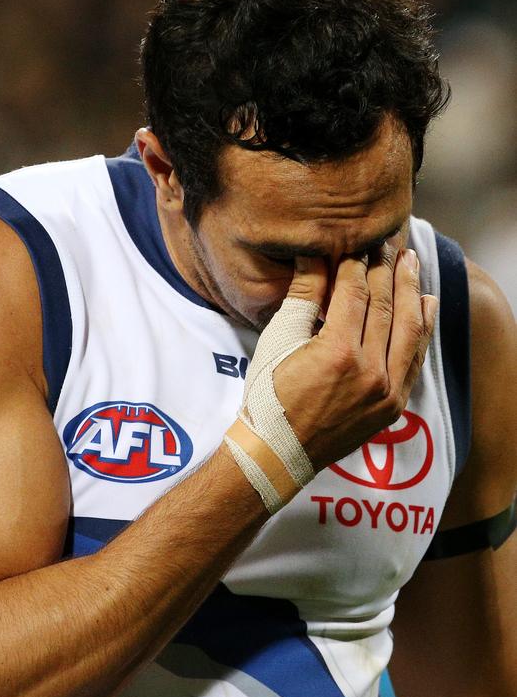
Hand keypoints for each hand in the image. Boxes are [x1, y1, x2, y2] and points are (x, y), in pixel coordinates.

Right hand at [273, 243, 436, 473]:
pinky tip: (425, 304)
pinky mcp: (394, 405)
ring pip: (409, 329)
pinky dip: (423, 329)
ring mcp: (387, 392)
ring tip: (411, 262)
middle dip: (386, 271)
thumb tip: (312, 256)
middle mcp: (370, 372)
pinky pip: (415, 359)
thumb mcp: (279, 341)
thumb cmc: (269, 396)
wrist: (278, 452)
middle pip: (384, 306)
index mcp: (338, 353)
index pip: (355, 293)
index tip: (356, 244)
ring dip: (411, 291)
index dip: (356, 264)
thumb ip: (302, 296)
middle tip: (388, 244)